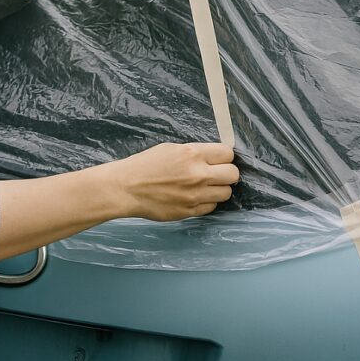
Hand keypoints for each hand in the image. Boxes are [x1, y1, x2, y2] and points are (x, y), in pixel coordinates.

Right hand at [105, 142, 238, 220]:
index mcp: (192, 154)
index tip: (219, 159)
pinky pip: (212, 207)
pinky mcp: (190, 211)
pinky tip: (195, 197)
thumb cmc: (145, 165)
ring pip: (226, 193)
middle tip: (216, 173)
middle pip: (233, 174)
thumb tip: (213, 158)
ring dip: (218, 189)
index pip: (227, 153)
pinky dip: (207, 202)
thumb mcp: (171, 149)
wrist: (126, 188)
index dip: (224, 156)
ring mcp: (195, 195)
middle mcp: (198, 175)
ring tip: (205, 186)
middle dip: (226, 172)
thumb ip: (194, 153)